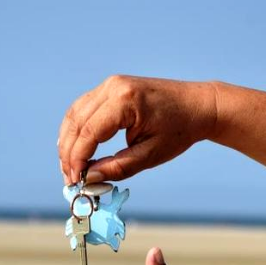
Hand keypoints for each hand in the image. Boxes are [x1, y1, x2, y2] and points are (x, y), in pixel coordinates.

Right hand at [58, 75, 216, 185]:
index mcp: (125, 101)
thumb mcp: (152, 154)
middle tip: (69, 178)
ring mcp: (110, 84)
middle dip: (69, 152)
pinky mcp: (110, 87)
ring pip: (75, 114)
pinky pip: (84, 108)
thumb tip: (90, 178)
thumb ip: (120, 167)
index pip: (90, 132)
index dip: (78, 158)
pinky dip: (77, 129)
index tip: (75, 180)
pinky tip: (76, 148)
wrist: (197, 105)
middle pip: (77, 122)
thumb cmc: (180, 130)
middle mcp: (113, 87)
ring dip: (68, 141)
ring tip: (70, 167)